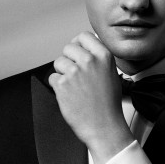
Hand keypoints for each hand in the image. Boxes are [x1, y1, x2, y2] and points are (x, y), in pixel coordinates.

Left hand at [49, 32, 133, 163]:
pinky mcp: (62, 85)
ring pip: (58, 62)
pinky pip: (52, 78)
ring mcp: (74, 72)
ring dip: (62, 73)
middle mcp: (89, 61)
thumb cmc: (108, 105)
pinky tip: (70, 95)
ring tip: (74, 87)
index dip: (78, 44)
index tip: (78, 52)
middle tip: (75, 74)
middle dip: (69, 59)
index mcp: (103, 56)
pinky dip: (58, 87)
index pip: (83, 36)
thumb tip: (85, 48)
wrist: (104, 127)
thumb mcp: (112, 74)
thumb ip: (99, 58)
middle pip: (68, 48)